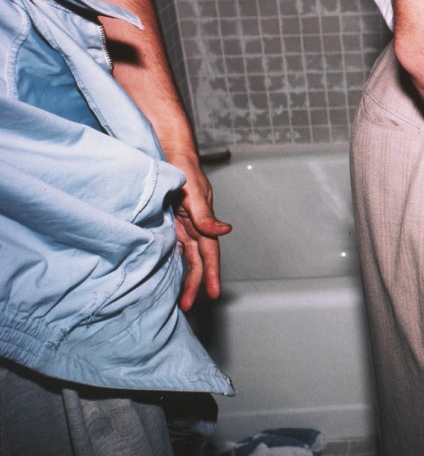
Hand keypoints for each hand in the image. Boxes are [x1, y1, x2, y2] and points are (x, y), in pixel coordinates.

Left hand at [167, 152, 230, 310]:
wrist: (165, 149)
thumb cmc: (181, 166)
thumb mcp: (193, 191)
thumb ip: (206, 215)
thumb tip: (225, 232)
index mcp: (203, 220)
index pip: (209, 253)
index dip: (211, 274)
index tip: (214, 294)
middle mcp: (193, 225)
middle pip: (196, 260)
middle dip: (194, 283)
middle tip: (186, 306)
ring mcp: (179, 223)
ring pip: (184, 256)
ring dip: (183, 276)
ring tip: (178, 297)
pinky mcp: (166, 219)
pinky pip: (172, 245)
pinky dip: (171, 261)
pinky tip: (165, 273)